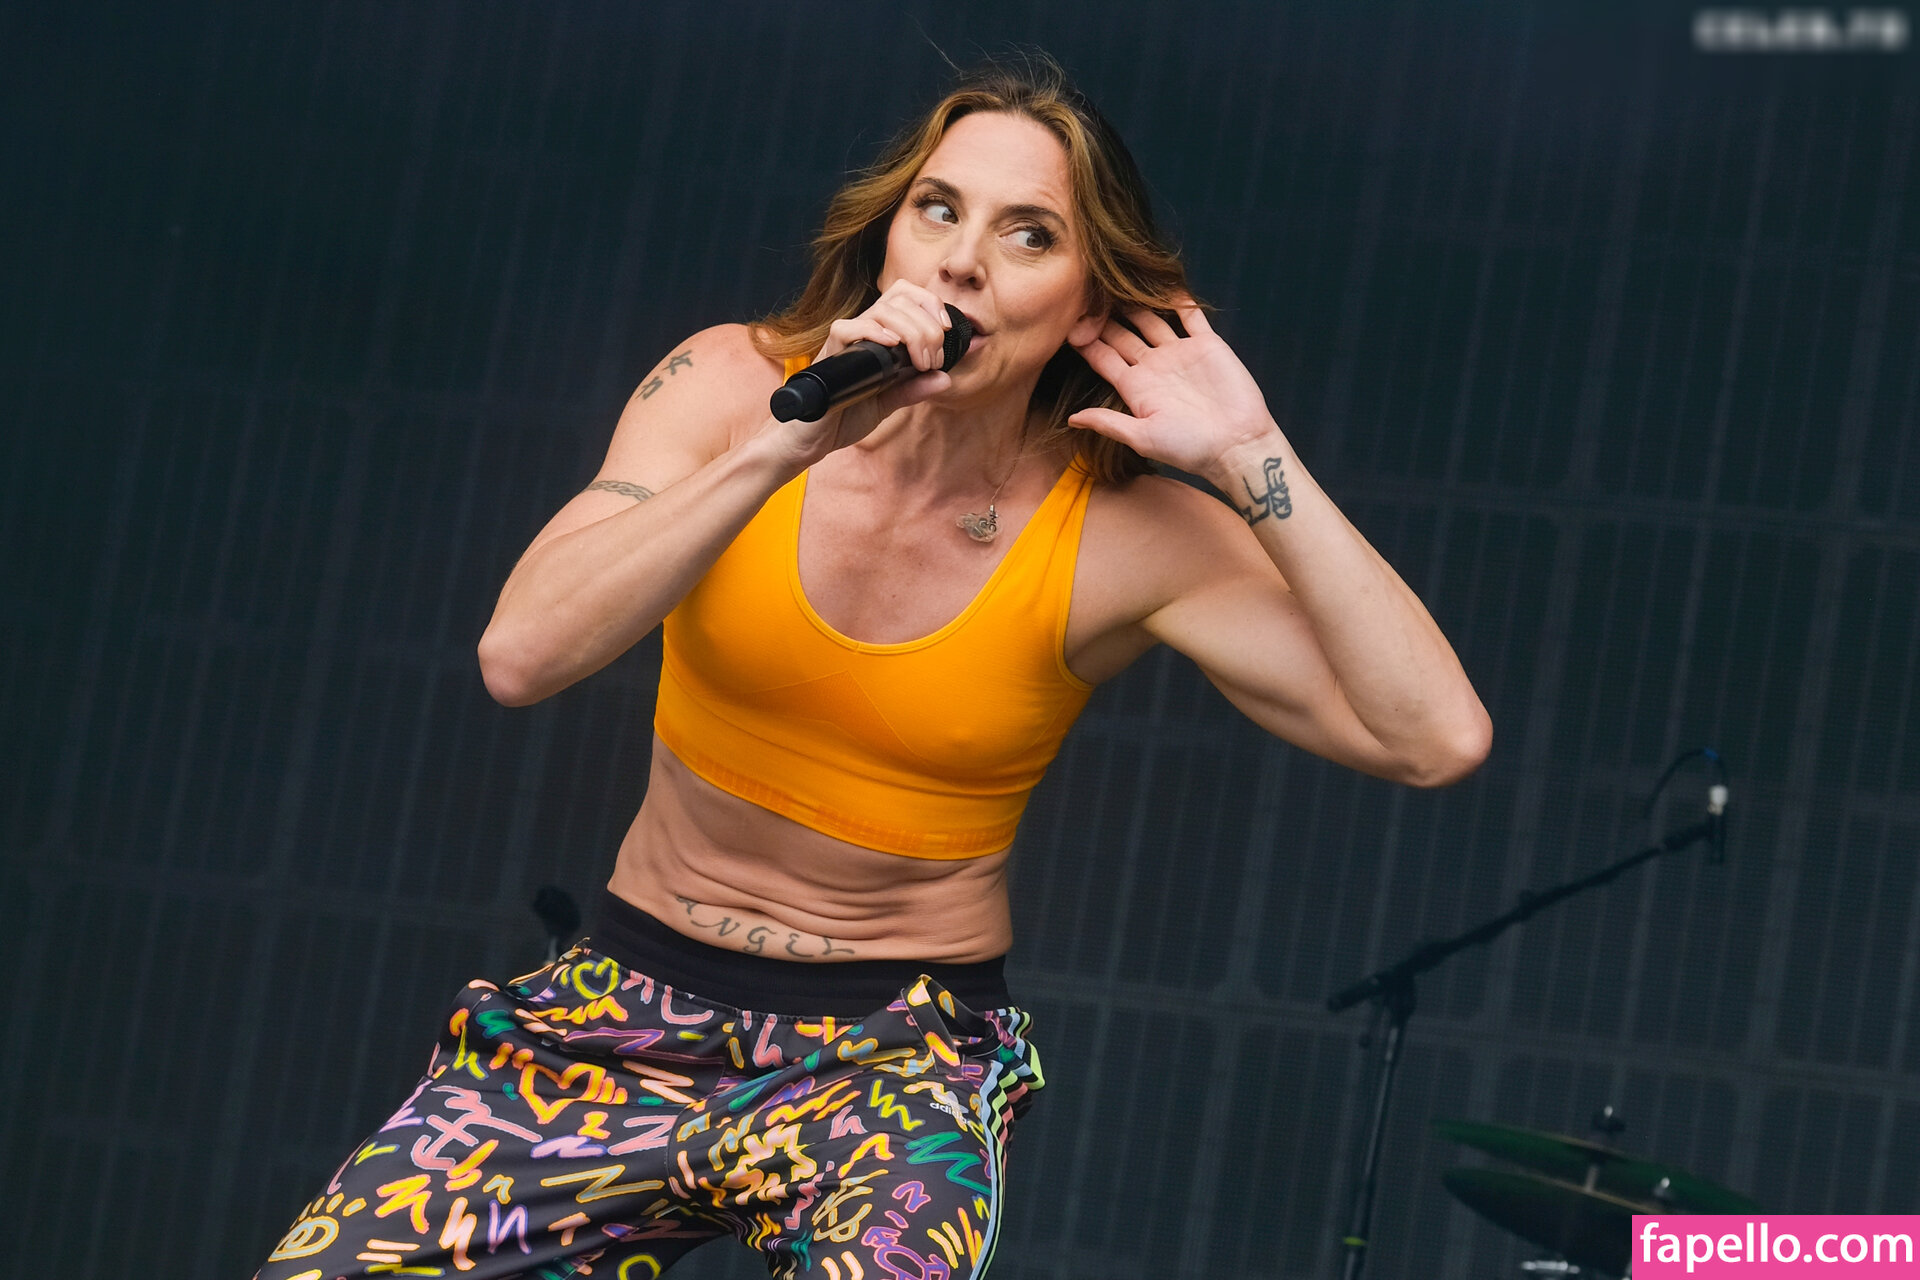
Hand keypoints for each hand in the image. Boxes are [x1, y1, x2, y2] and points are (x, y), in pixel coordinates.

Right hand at [776, 279, 954, 464]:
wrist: (813, 439)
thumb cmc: (845, 416)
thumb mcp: (889, 402)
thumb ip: (914, 388)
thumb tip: (946, 378)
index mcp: (879, 335)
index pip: (905, 296)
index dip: (929, 303)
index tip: (947, 331)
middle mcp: (863, 331)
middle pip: (899, 299)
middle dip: (928, 326)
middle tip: (932, 361)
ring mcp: (847, 339)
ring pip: (882, 310)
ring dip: (912, 332)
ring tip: (919, 363)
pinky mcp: (831, 352)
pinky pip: (850, 328)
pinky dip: (875, 332)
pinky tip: (892, 346)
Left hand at [1069, 301, 1281, 478]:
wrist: (1237, 445)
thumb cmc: (1189, 448)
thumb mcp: (1142, 437)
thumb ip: (1108, 423)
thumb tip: (1071, 420)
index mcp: (1135, 388)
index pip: (1103, 358)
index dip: (1086, 340)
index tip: (1065, 321)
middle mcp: (1154, 367)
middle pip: (1122, 334)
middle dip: (1104, 316)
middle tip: (1085, 291)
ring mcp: (1179, 353)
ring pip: (1151, 319)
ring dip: (1135, 302)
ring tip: (1116, 279)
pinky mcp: (1206, 344)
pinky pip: (1190, 315)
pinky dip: (1178, 298)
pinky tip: (1162, 280)